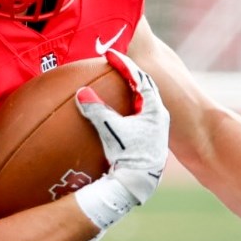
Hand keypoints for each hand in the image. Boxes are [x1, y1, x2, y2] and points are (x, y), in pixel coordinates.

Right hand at [75, 50, 169, 204]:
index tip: (110, 53)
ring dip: (126, 94)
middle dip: (128, 76)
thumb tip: (81, 93)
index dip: (124, 64)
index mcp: (154, 108)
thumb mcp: (112, 131)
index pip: (140, 77)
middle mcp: (158, 117)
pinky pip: (135, 118)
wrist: (141, 186)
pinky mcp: (148, 142)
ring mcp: (154, 130)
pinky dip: (124, 111)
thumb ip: (97, 110)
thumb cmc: (131, 157)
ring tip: (112, 87)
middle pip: (143, 88)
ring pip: (141, 104)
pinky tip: (112, 117)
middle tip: (112, 66)